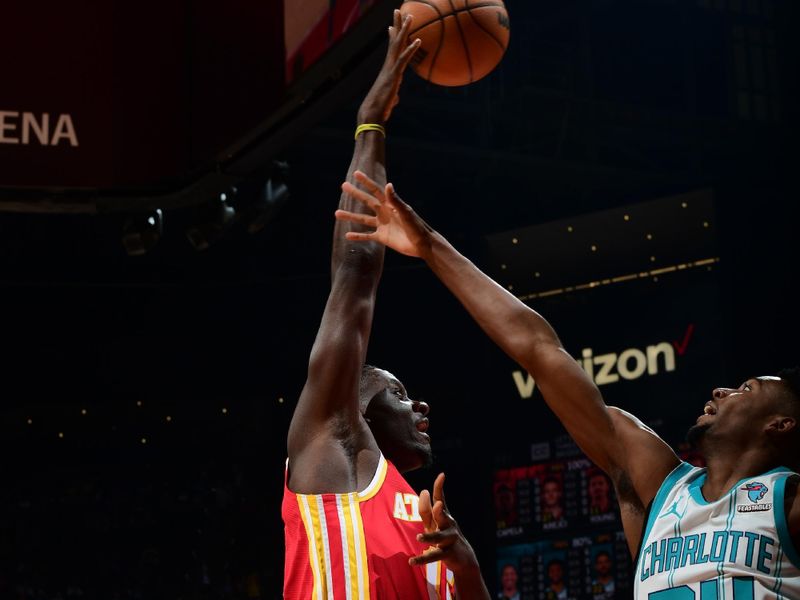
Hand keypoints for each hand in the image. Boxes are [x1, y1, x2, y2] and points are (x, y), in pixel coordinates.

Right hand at [336, 171, 432, 257]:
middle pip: (367, 201)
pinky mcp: (382, 237)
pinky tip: (347, 235)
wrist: (422, 244)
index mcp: (390, 205)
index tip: (356, 173)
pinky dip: (358, 236)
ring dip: (350, 216)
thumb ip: (395, 200)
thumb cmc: (417, 226)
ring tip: (336, 213)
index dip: (366, 182)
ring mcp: (382, 225)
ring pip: (363, 219)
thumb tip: (387, 185)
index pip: (376, 190)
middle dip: (355, 194)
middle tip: (343, 186)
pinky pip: (367, 236)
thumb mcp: (406, 212)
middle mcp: (384, 213)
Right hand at [357, 9, 420, 124]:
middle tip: (398, 10)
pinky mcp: (394, 76)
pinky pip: (404, 60)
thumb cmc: (379, 110)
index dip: (392, 38)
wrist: (371, 115)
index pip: (391, 50)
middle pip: (394, 42)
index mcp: (388, 71)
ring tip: (410, 16)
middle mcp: (388, 66)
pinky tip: (418, 40)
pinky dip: (411, 49)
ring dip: (404, 30)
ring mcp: (390, 69)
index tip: (392, 26)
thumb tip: (395, 97)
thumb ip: (393, 96)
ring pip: (398, 46)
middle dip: (397, 25)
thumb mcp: (389, 100)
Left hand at [408, 473, 480, 576]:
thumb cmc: (445, 535)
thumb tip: (423, 491)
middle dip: (440, 511)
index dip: (440, 487)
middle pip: (442, 516)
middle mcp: (448, 524)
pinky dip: (422, 559)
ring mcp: (449, 539)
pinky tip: (411, 561)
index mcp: (444, 515)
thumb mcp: (435, 523)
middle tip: (439, 505)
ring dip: (429, 537)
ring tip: (419, 538)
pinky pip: (433, 556)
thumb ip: (427, 509)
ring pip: (438, 537)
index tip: (442, 475)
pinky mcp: (447, 553)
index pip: (441, 498)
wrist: (463, 557)